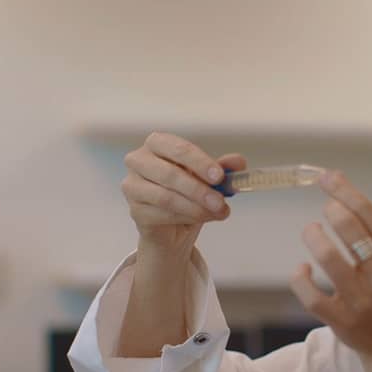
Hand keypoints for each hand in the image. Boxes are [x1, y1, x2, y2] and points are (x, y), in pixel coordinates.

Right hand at [121, 132, 245, 254]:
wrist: (174, 226)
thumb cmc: (189, 193)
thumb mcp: (210, 179)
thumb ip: (223, 168)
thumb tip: (239, 162)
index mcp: (157, 144)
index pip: (178, 149)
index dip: (200, 163)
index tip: (220, 177)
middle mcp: (139, 161)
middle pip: (170, 174)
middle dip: (199, 190)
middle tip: (220, 202)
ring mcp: (132, 186)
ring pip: (166, 197)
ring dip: (196, 207)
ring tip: (218, 212)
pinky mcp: (135, 211)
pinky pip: (163, 215)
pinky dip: (187, 217)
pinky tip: (202, 219)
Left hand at [289, 171, 371, 371]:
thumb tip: (339, 193)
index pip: (368, 212)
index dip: (343, 190)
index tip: (326, 177)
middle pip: (347, 228)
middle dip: (330, 210)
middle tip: (325, 211)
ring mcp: (362, 299)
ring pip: (327, 257)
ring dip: (313, 236)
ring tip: (311, 231)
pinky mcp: (342, 321)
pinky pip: (311, 294)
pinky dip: (300, 277)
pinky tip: (302, 271)